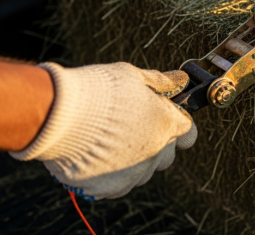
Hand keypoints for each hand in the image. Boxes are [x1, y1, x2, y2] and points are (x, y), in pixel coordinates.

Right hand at [10, 62, 196, 199]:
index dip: (177, 122)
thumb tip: (181, 79)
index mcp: (166, 125)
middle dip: (158, 142)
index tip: (165, 116)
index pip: (188, 130)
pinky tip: (98, 156)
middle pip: (167, 154)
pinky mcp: (110, 188)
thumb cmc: (96, 91)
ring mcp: (133, 174)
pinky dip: (112, 174)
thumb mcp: (132, 76)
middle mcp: (154, 153)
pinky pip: (119, 184)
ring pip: (144, 172)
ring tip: (111, 141)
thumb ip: (162, 82)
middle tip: (134, 128)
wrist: (56, 115)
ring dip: (135, 160)